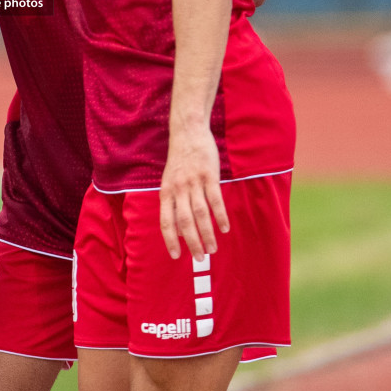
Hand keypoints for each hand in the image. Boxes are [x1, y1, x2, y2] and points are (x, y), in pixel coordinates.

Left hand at [159, 125, 228, 259]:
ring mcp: (193, 182)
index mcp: (166, 192)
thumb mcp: (169, 181)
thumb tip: (178, 230)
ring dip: (207, 233)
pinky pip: (215, 200)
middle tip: (200, 258)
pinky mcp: (208, 176)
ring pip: (200, 213)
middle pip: (184, 221)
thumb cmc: (179, 160)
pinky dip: (220, 216)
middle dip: (192, 242)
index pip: (166, 221)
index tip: (176, 256)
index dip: (170, 240)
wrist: (188, 133)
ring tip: (213, 248)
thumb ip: (173, 204)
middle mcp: (178, 189)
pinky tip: (225, 228)